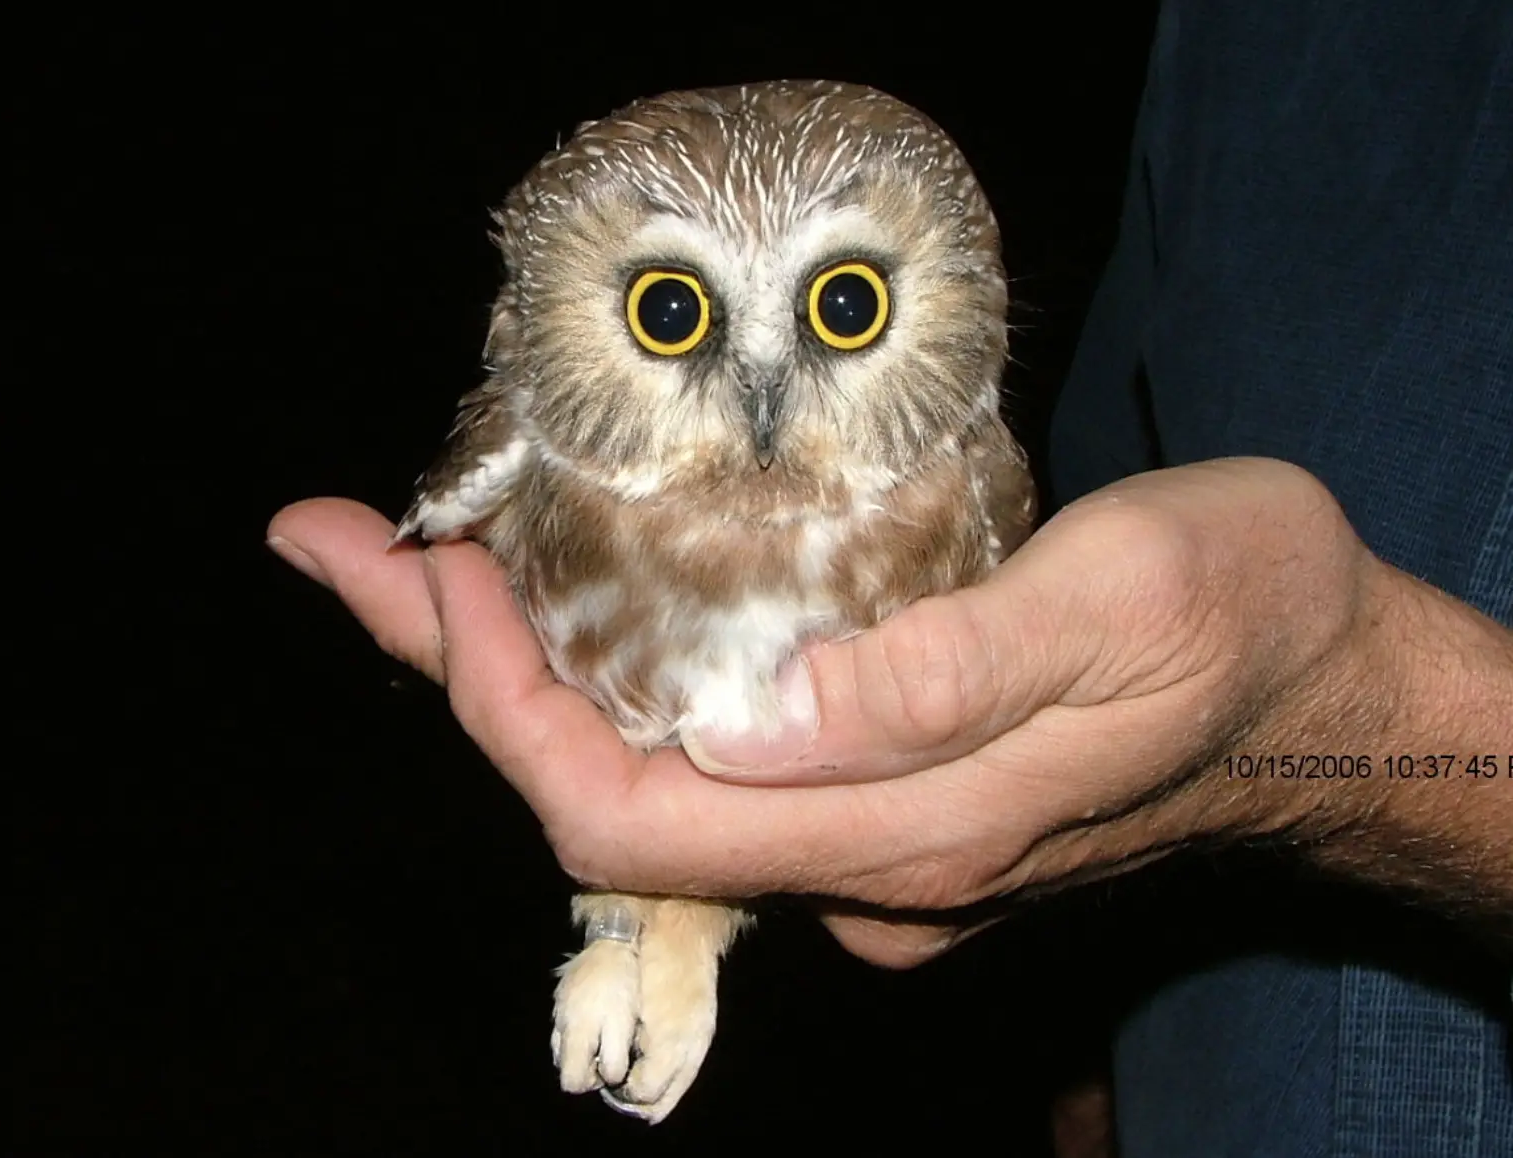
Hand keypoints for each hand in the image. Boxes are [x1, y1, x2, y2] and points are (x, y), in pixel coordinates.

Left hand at [268, 457, 1512, 964]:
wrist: (1336, 693)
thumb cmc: (1248, 624)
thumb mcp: (1127, 606)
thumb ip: (947, 678)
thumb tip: (757, 722)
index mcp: (908, 824)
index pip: (629, 816)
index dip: (504, 712)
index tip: (435, 580)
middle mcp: (868, 860)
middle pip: (606, 801)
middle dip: (472, 678)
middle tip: (365, 546)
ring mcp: (874, 840)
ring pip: (652, 778)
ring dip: (534, 672)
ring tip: (438, 556)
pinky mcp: (890, 793)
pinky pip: (711, 756)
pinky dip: (624, 677)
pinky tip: (588, 599)